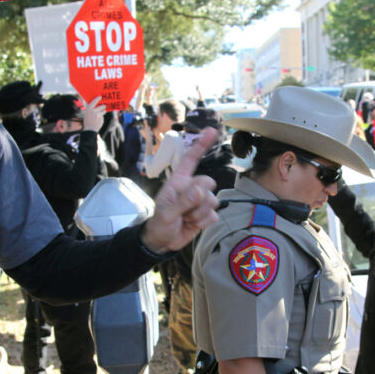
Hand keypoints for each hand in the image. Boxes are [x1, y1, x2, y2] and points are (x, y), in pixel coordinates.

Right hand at [80, 96, 105, 131]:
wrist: (90, 129)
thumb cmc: (87, 121)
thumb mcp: (87, 114)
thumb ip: (91, 109)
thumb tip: (96, 104)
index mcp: (89, 109)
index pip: (94, 101)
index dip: (97, 99)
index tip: (100, 97)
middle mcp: (94, 111)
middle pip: (101, 106)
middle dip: (103, 106)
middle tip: (104, 105)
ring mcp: (98, 115)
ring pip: (103, 111)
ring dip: (103, 111)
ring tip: (101, 113)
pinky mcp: (101, 119)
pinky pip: (103, 116)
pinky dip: (102, 117)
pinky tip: (98, 120)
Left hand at [141, 128, 218, 251]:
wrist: (163, 243)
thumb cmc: (159, 224)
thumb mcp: (166, 214)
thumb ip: (183, 202)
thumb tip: (200, 190)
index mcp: (179, 181)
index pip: (191, 159)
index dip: (201, 144)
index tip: (212, 131)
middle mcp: (191, 188)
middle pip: (208, 183)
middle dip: (199, 198)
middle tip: (184, 210)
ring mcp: (200, 202)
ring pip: (213, 201)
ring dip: (199, 214)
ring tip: (185, 219)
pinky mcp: (206, 214)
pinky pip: (214, 215)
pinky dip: (203, 223)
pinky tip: (192, 225)